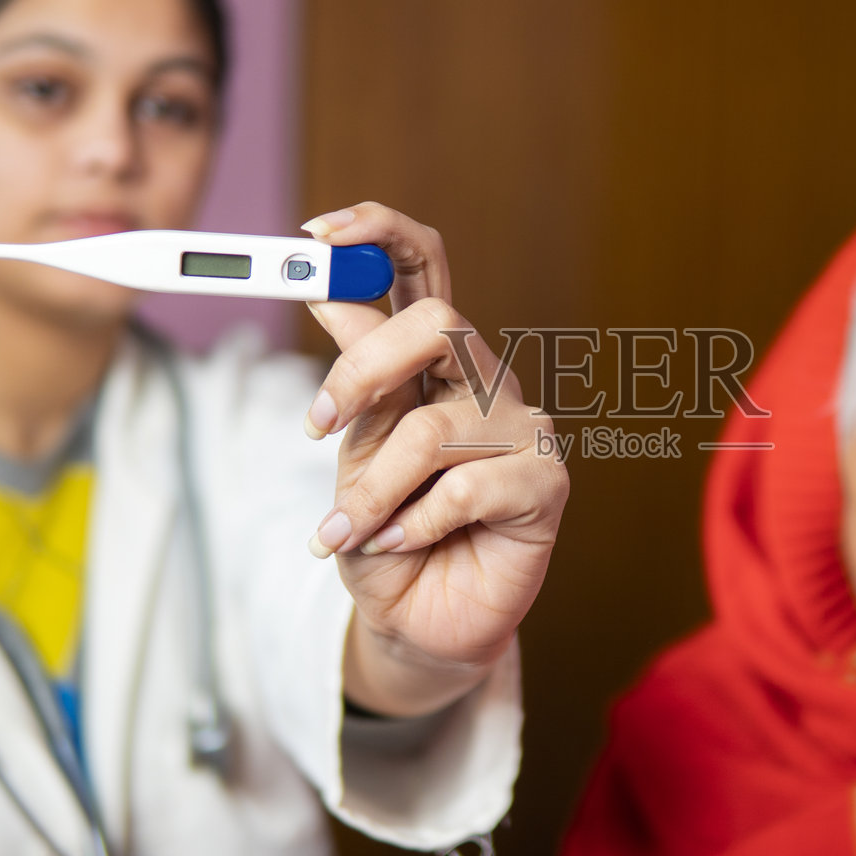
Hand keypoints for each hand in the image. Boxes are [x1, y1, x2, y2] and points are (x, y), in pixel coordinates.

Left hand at [300, 203, 568, 716]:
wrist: (415, 622)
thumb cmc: (384, 533)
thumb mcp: (351, 450)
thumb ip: (355, 377)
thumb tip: (330, 295)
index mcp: (434, 359)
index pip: (422, 265)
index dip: (375, 233)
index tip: (310, 238)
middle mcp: (483, 380)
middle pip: (439, 321)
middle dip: (362, 370)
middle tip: (316, 425)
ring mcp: (523, 427)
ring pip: (434, 427)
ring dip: (372, 491)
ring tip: (346, 532)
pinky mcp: (545, 484)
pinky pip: (466, 487)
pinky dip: (412, 524)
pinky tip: (400, 545)